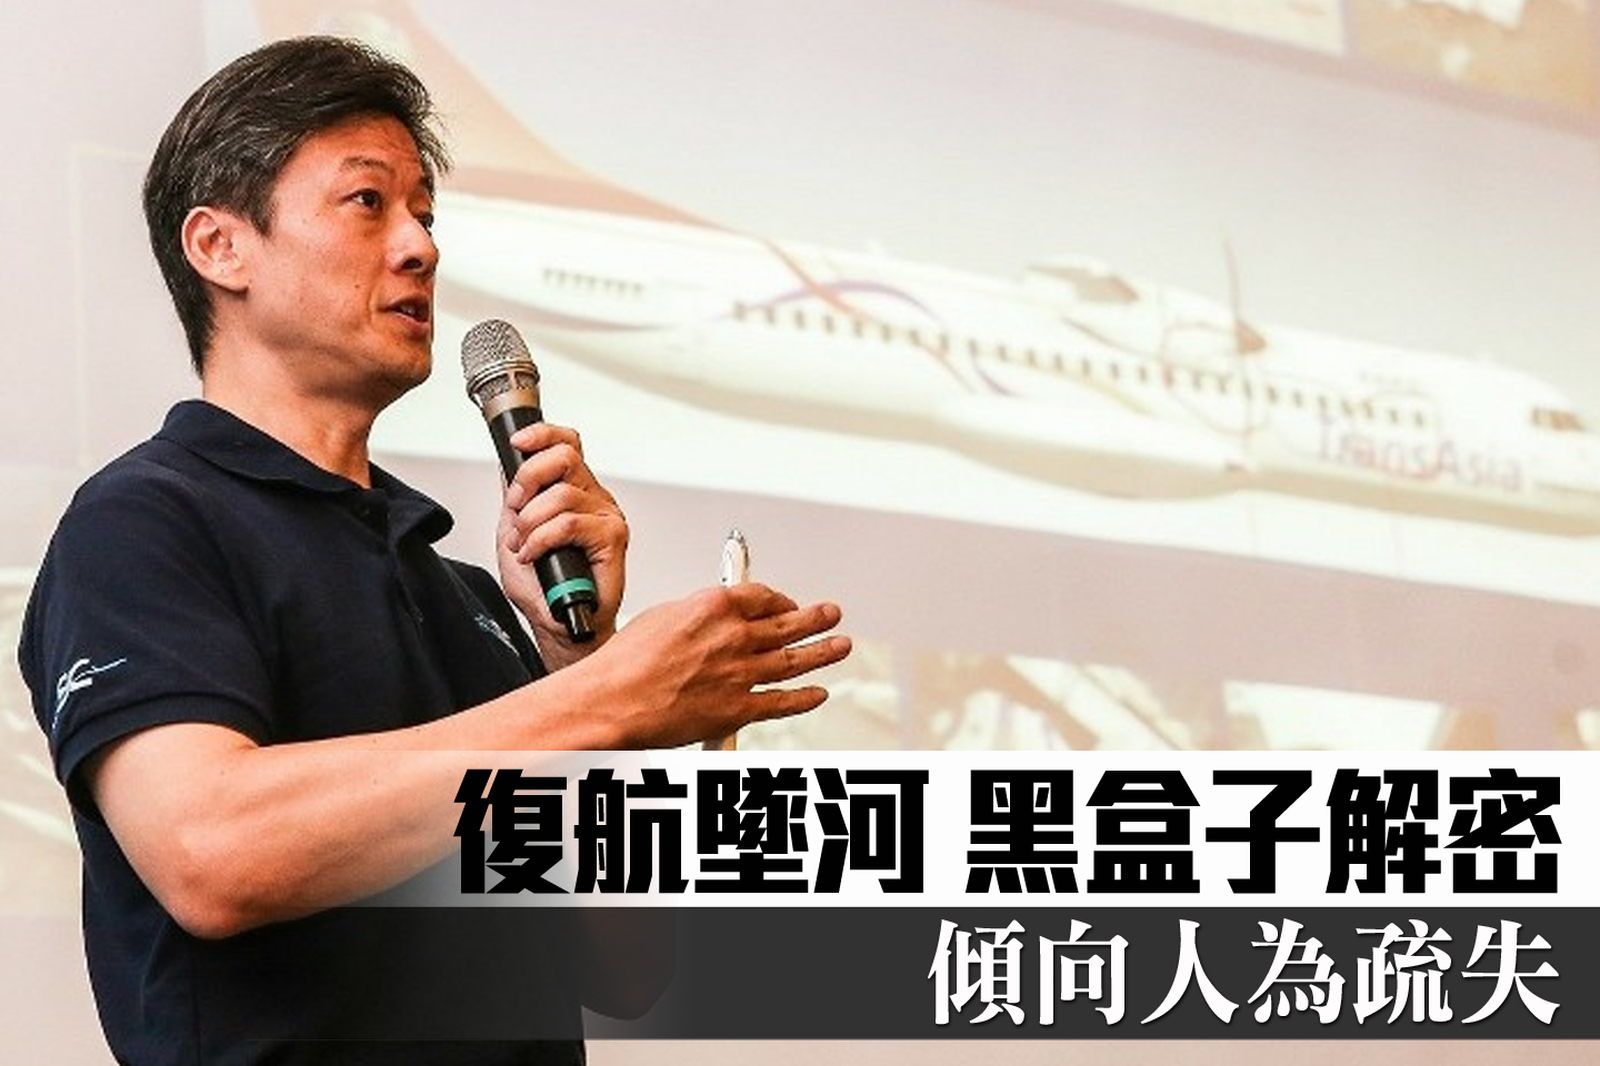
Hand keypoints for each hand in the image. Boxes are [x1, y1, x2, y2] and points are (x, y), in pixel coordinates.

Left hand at [497, 422, 627, 667]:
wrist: (558, 623)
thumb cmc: (543, 585)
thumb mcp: (515, 531)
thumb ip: (515, 498)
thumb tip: (504, 465)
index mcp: (576, 490)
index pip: (567, 444)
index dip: (542, 435)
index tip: (516, 443)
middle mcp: (594, 498)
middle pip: (565, 456)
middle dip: (529, 477)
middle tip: (515, 506)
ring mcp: (606, 517)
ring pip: (563, 495)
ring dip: (530, 522)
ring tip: (523, 545)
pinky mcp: (613, 538)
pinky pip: (569, 524)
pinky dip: (542, 539)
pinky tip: (535, 555)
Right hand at [585, 582, 852, 747]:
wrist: (611, 702)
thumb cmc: (624, 664)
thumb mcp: (661, 617)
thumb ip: (695, 616)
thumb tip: (710, 619)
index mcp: (714, 607)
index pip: (762, 596)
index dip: (780, 599)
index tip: (787, 603)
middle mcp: (734, 637)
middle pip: (787, 623)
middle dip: (815, 618)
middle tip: (831, 614)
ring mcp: (740, 673)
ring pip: (794, 660)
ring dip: (822, 652)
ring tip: (840, 645)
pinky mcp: (738, 709)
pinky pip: (782, 703)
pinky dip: (805, 699)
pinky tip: (818, 693)